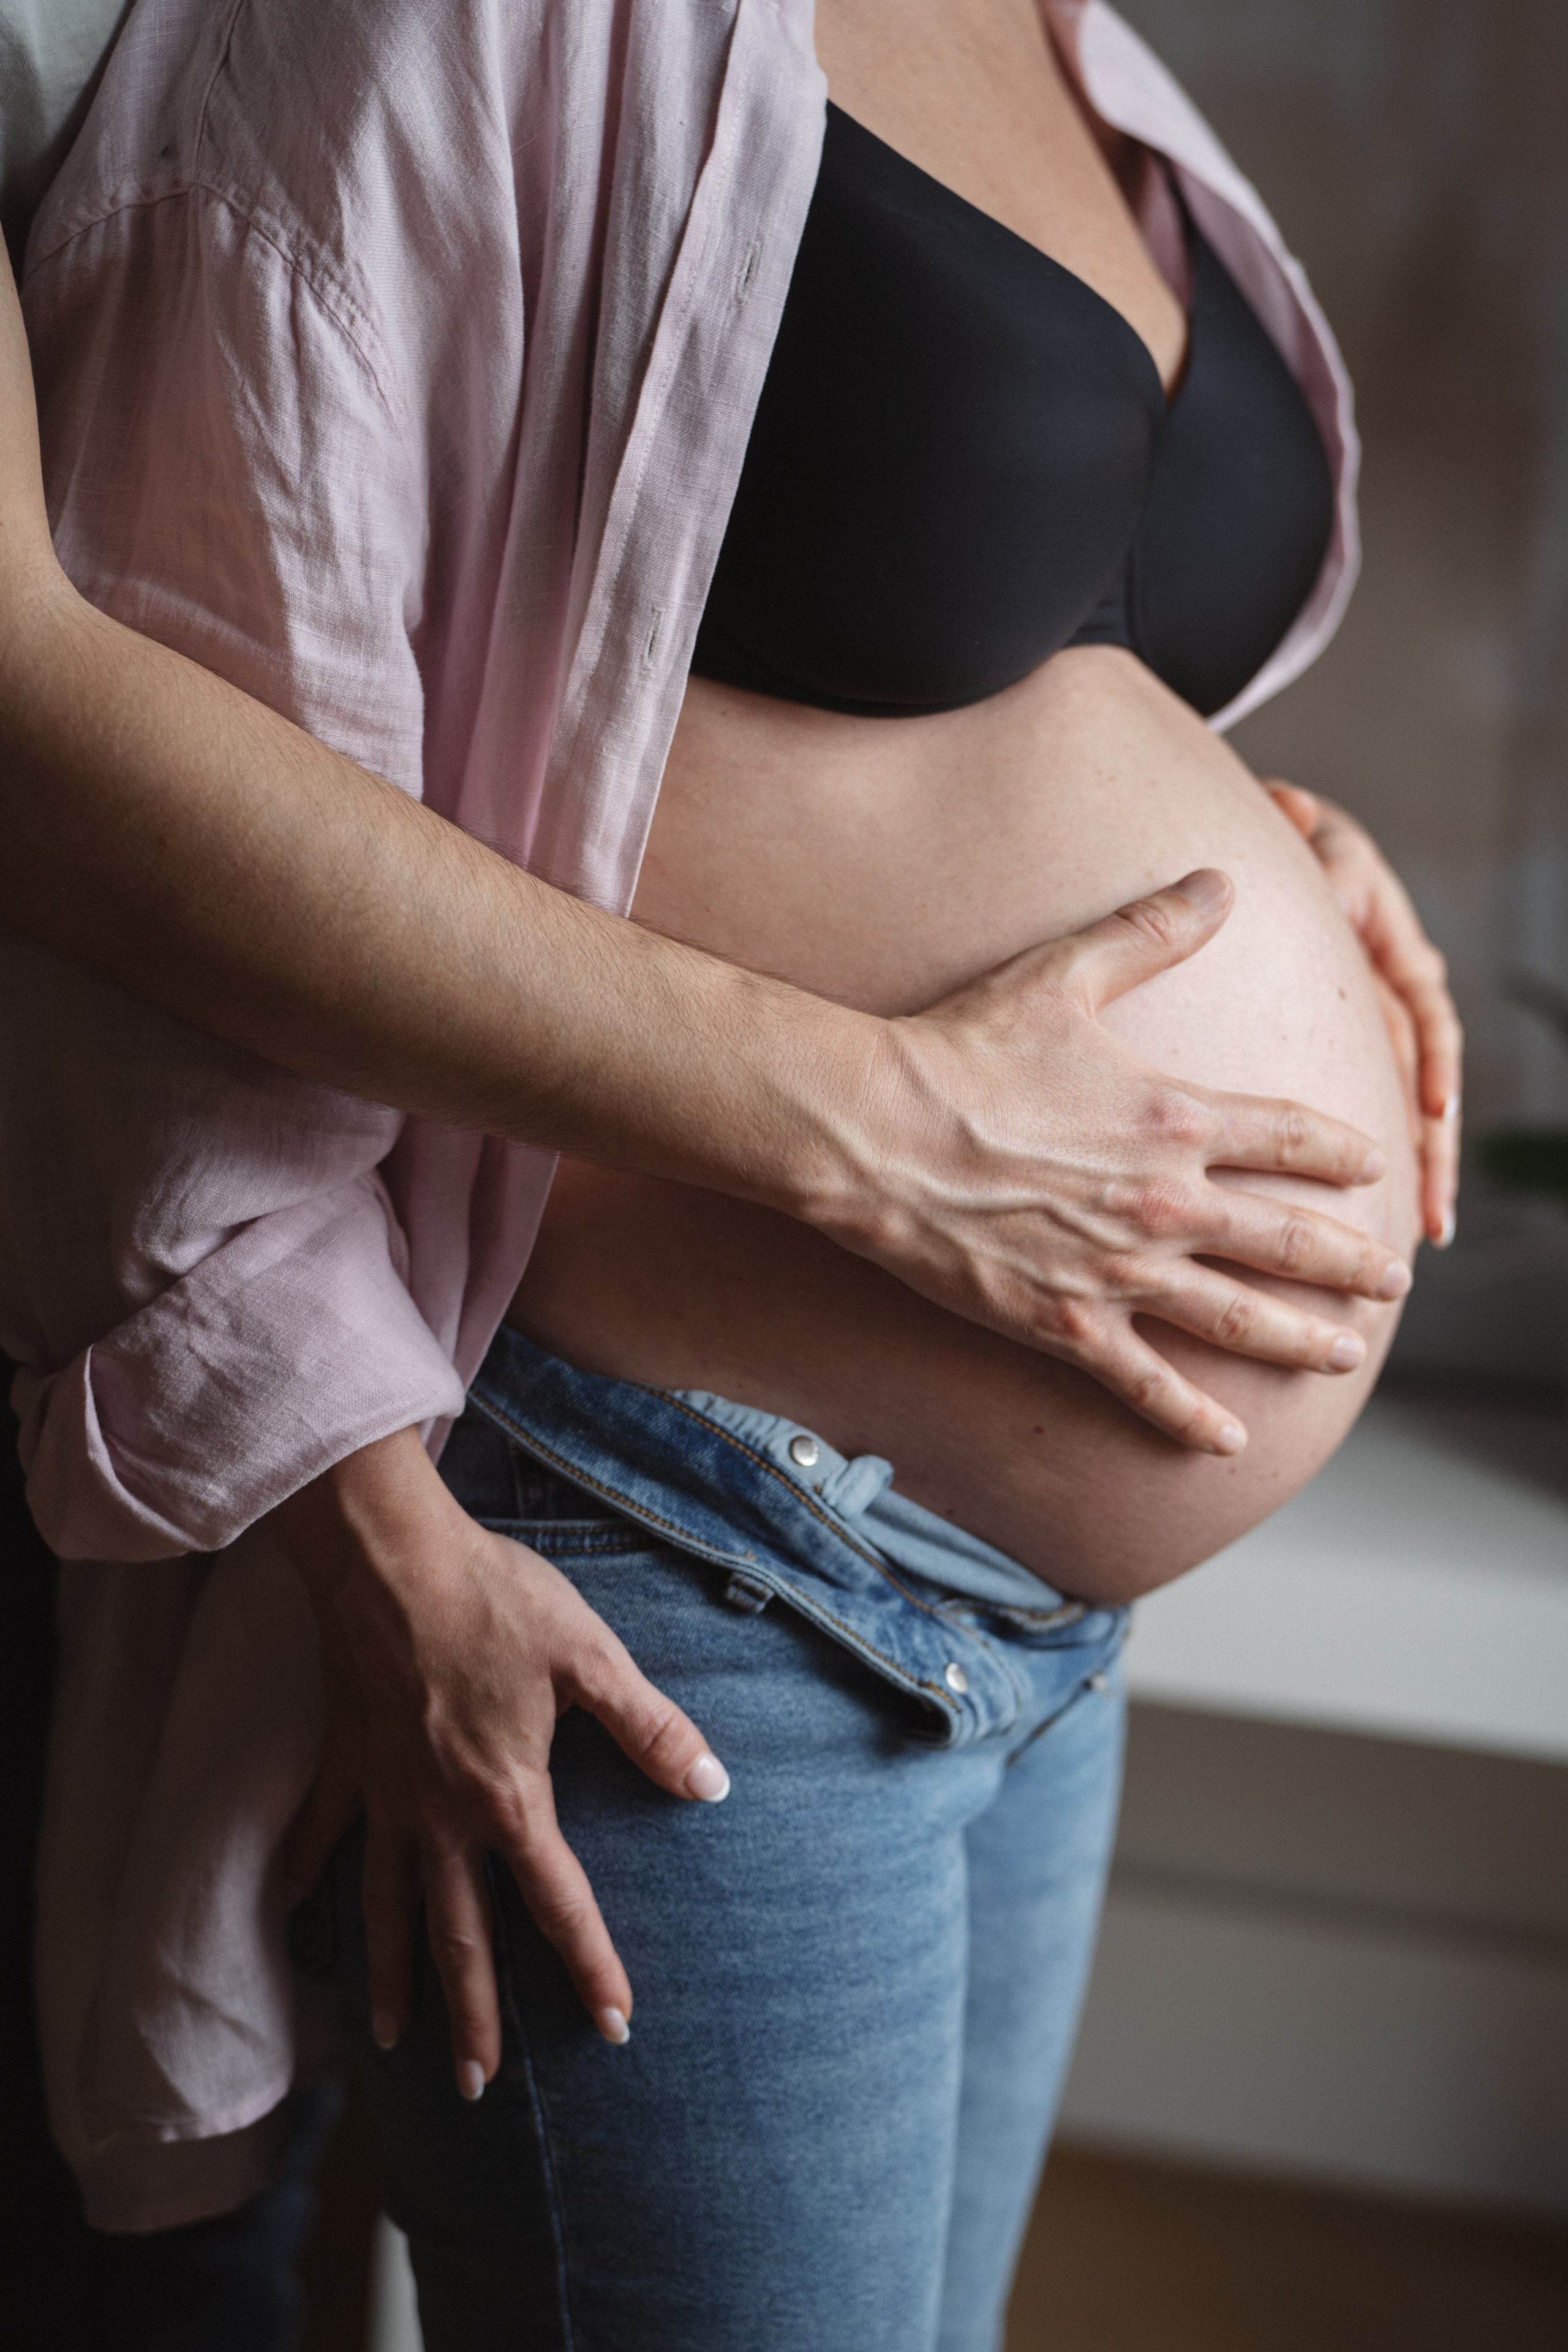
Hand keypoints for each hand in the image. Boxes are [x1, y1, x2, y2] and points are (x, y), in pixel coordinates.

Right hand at [275, 1427, 729, 2095]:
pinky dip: (304, 1870)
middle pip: (460, 1934)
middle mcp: (440, 1815)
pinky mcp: (346, 1757)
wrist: (390, 1555)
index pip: (558, 1903)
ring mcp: (384, 1793)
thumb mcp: (591, 1656)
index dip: (591, 1967)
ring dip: (390, 1974)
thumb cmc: (495, 1598)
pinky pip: (320, 1830)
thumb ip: (649, 1728)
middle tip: (477, 2086)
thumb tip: (713, 1785)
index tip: (613, 2026)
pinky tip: (290, 1908)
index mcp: (507, 1798)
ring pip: (384, 1905)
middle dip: (474, 2015)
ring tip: (393, 2038)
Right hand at [833, 868, 1409, 1456]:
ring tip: (1344, 1355)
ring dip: (1302, 1338)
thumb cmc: (963, 1048)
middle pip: (1290, 1240)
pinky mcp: (1065, 1325)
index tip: (1373, 1164)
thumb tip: (1220, 880)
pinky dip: (1190, 1418)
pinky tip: (1229, 1442)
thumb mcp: (1064, 974)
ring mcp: (1120, 1272)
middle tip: (1394, 1281)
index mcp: (1176, 1117)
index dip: (1341, 1152)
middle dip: (1352, 1263)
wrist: (875, 1131)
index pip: (1292, 1137)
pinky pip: (1145, 1384)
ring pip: (1239, 1319)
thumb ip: (1151, 931)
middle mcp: (1166, 1202)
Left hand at [1268, 783, 1460, 1246]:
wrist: (1281, 845)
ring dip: (1417, 1174)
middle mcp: (1396, 999)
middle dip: (1432, 1153)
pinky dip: (1381, 1161)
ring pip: (1405, 1112)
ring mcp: (1376, 1030)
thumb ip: (1325, 853)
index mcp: (1397, 950)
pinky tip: (1385, 1217)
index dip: (1433, 1062)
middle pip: (1424, 1085)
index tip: (1435, 1109)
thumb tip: (1319, 856)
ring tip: (1423, 1238)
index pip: (1424, 1014)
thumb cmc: (1300, 837)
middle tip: (1432, 1217)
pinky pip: (1369, 1114)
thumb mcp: (1318, 836)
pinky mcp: (1351, 1052)